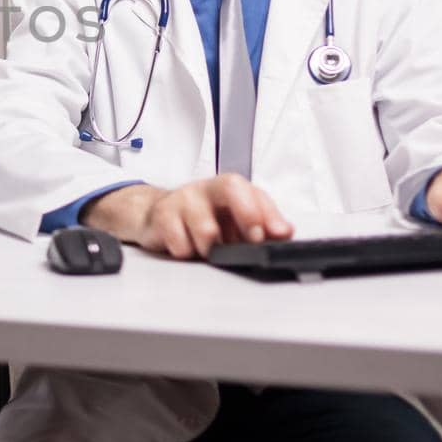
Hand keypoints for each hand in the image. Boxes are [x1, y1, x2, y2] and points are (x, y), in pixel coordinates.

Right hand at [82, 175, 292, 259]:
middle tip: (252, 239)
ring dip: (213, 248)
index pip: (253, 192)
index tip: (278, 234)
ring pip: (206, 228)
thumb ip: (262, 224)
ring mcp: (183, 200)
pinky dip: (187, 253)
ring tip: (209, 251)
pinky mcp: (162, 216)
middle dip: (248, 214)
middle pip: (230, 187)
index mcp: (229, 188)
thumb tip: (285, 232)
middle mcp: (207, 189)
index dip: (268, 214)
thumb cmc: (201, 218)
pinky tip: (186, 248)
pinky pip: (180, 244)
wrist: (156, 217)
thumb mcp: (233, 220)